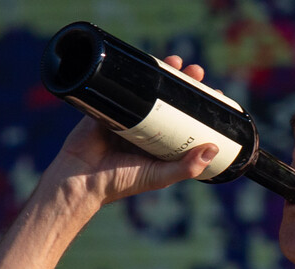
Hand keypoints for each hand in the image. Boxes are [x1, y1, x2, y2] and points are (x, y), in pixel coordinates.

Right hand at [44, 55, 220, 206]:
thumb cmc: (119, 182)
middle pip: (172, 99)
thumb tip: (214, 149)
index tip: (215, 94)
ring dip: (165, 72)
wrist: (80, 178)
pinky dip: (138, 72)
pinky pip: (127, 85)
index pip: (187, 120)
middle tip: (197, 73)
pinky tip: (149, 61)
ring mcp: (129, 114)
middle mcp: (147, 127)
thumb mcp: (159, 177)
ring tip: (177, 62)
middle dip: (186, 82)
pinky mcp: (110, 105)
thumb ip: (186, 168)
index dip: (201, 106)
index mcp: (161, 144)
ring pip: (151, 88)